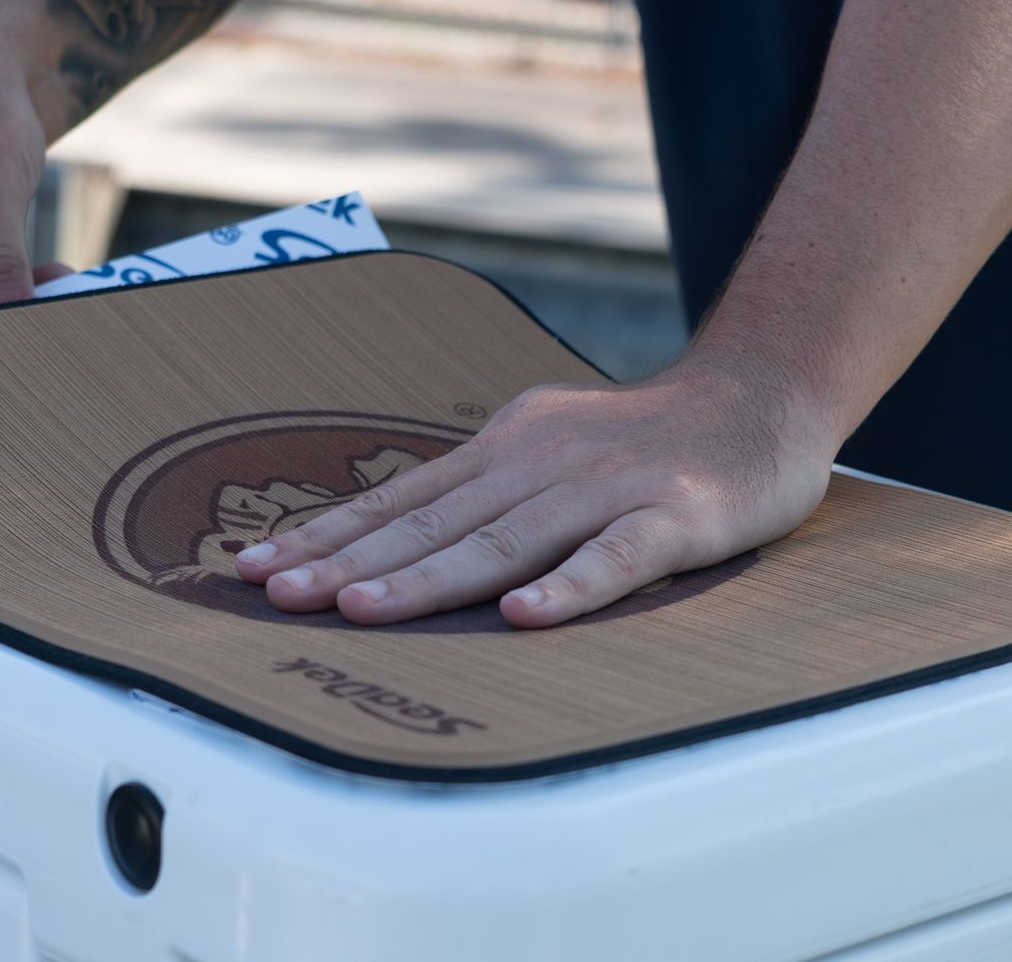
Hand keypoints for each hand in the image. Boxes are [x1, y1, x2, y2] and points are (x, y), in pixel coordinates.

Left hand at [234, 365, 835, 626]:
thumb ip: (476, 495)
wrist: (756, 397)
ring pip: (506, 542)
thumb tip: (384, 540)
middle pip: (433, 523)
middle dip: (349, 562)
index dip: (328, 536)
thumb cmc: (635, 444)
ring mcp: (605, 488)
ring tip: (362, 609)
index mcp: (502, 452)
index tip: (255, 568)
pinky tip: (529, 615)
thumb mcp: (541, 452)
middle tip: (277, 595)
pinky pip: (618, 556)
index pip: (399, 501)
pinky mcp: (673, 516)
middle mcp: (539, 465)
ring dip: (430, 578)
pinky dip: (572, 585)